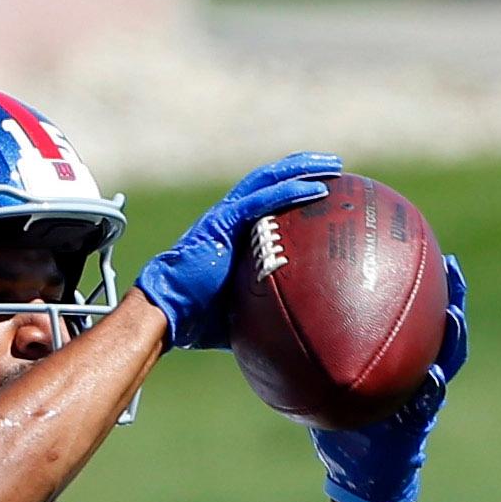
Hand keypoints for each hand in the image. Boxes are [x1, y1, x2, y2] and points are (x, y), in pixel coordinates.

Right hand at [132, 153, 344, 350]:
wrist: (165, 314)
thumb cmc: (196, 320)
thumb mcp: (242, 313)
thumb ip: (265, 313)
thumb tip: (293, 335)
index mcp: (231, 232)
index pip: (265, 199)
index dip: (291, 187)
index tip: (322, 188)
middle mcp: (228, 216)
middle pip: (270, 180)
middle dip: (303, 168)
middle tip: (335, 166)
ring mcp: (224, 216)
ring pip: (268, 179)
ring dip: (302, 169)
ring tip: (333, 165)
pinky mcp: (222, 222)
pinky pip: (262, 200)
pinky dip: (291, 191)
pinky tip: (317, 189)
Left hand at [310, 257, 467, 501]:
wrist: (358, 476)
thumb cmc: (341, 429)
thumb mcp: (327, 388)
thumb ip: (317, 359)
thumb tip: (275, 325)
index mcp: (398, 360)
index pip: (412, 316)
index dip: (419, 285)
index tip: (419, 249)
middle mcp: (417, 372)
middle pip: (439, 328)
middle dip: (450, 297)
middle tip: (452, 265)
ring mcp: (423, 397)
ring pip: (446, 360)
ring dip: (454, 337)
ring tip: (455, 310)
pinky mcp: (419, 425)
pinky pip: (430, 402)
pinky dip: (434, 388)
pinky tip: (436, 374)